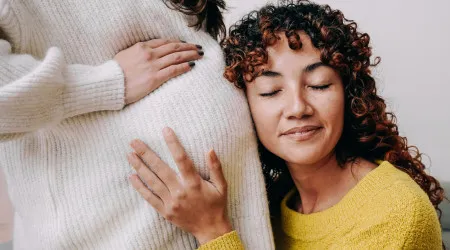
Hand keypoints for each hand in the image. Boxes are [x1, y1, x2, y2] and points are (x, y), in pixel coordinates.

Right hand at [114, 39, 202, 104]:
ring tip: (199, 55)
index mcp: (142, 47)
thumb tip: (145, 53)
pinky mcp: (155, 78)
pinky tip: (192, 65)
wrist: (109, 84)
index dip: (177, 42)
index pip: (164, 42)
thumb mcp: (125, 55)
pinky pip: (174, 70)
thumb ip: (137, 53)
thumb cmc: (114, 73)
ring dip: (190, 55)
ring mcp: (153, 65)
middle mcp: (149, 54)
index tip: (185, 44)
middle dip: (188, 47)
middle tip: (198, 48)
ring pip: (177, 57)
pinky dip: (185, 67)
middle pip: (174, 47)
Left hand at [127, 127, 231, 244]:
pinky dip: (140, 187)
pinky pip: (149, 198)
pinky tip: (132, 176)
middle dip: (146, 153)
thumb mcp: (222, 186)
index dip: (173, 143)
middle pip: (160, 169)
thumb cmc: (217, 205)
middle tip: (134, 142)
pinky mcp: (165, 211)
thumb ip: (216, 167)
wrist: (211, 229)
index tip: (165, 130)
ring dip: (140, 167)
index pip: (182, 159)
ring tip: (130, 155)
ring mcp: (171, 202)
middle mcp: (180, 191)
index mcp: (194, 183)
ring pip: (152, 182)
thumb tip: (210, 149)